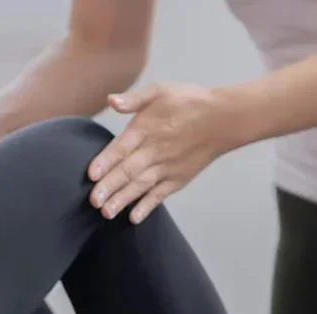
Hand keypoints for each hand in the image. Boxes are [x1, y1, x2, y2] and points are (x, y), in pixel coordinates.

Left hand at [88, 82, 234, 222]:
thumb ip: (134, 99)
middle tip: (93, 202)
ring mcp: (167, 167)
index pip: (122, 147)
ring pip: (141, 185)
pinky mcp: (177, 179)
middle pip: (128, 171)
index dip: (106, 161)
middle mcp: (154, 150)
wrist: (225, 119)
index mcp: (146, 128)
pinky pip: (160, 195)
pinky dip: (148, 206)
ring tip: (106, 213)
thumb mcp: (161, 91)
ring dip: (123, 200)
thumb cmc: (189, 102)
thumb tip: (111, 100)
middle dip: (109, 187)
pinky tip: (134, 218)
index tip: (91, 174)